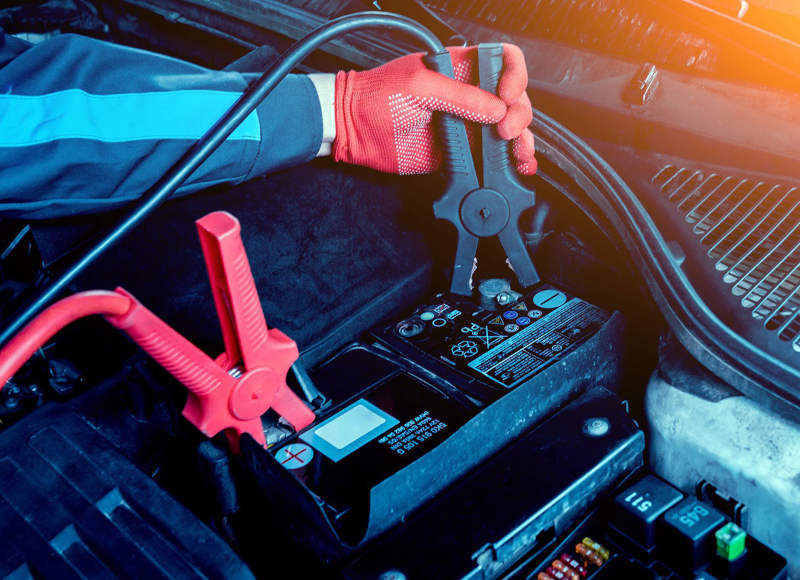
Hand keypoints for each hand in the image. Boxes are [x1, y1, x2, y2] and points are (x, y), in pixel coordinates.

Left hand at [327, 44, 535, 175]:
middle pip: (513, 100)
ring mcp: (466, 126)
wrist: (355, 130)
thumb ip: (460, 97)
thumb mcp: (419, 86)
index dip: (514, 75)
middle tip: (504, 131)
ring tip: (517, 154)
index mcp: (460, 69)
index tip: (507, 95)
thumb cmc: (377, 97)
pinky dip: (508, 165)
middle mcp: (468, 96)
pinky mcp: (459, 153)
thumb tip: (496, 110)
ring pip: (507, 132)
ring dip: (521, 143)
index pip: (502, 61)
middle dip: (519, 115)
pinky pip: (489, 159)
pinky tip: (517, 168)